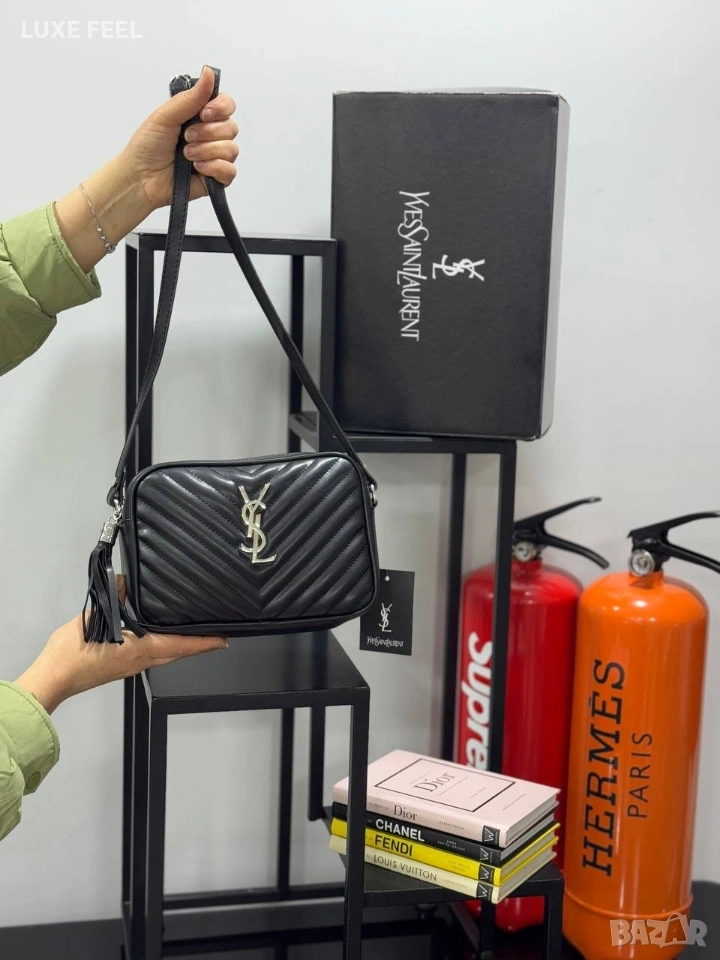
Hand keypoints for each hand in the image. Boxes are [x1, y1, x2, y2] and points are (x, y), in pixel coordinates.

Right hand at [13, 578, 227, 713]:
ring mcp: (130, 668)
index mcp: (140, 649)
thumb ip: (112, 599)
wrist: (53, 680)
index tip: (223, 639)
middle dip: (196, 644)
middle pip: (177, 653)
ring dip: (179, 646)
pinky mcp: (120, 669)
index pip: (180, 644)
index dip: (204, 642)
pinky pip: (149, 657)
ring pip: (164, 656)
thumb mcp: (93, 618)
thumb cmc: (72, 653)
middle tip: (212, 635)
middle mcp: (140, 661)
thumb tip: (124, 583)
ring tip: (189, 632)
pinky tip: (155, 637)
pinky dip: (161, 647)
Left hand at [122, 64, 238, 208]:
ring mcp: (214, 157)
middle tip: (187, 137)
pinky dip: (213, 168)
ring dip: (206, 151)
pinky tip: (197, 169)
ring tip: (186, 155)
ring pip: (231, 149)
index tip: (204, 113)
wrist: (140, 178)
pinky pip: (230, 171)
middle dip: (208, 132)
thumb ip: (191, 96)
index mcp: (199, 116)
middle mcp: (210, 135)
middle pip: (231, 127)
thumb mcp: (166, 115)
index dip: (220, 108)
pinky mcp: (216, 178)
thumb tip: (208, 72)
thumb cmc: (147, 147)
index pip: (226, 105)